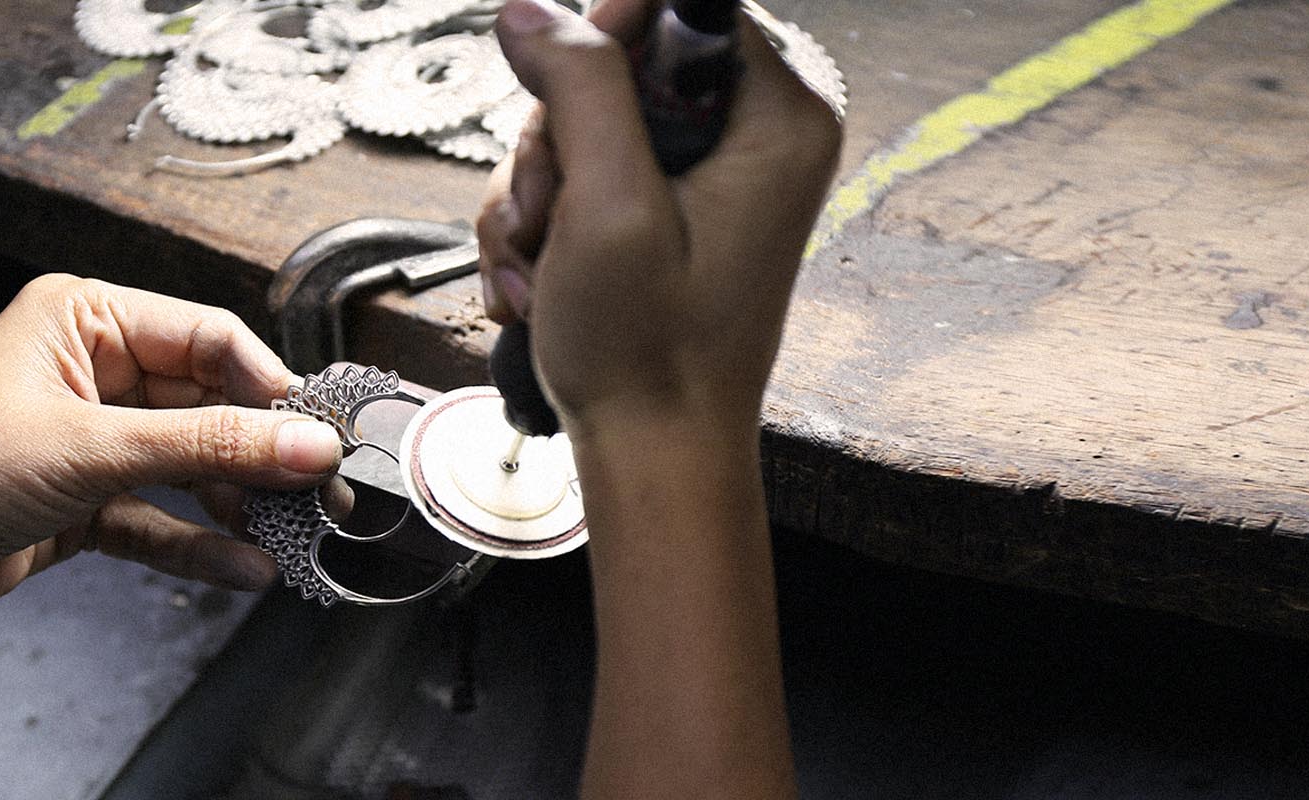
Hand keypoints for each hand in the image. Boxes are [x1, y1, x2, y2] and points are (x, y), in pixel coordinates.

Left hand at [0, 274, 342, 613]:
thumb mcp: (88, 447)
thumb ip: (206, 447)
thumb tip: (302, 444)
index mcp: (89, 321)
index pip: (209, 340)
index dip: (268, 387)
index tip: (316, 434)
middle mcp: (95, 372)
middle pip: (208, 406)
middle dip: (261, 453)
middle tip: (318, 492)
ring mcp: (92, 440)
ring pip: (190, 466)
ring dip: (236, 503)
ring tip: (290, 534)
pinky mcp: (85, 502)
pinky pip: (161, 519)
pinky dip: (198, 545)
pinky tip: (242, 569)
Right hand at [476, 0, 841, 435]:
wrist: (652, 452)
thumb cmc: (650, 351)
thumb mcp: (607, 204)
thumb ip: (581, 87)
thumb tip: (528, 10)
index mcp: (780, 119)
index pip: (686, 8)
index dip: (606, 34)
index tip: (565, 104)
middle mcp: (752, 137)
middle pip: (619, 66)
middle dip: (554, 143)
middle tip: (546, 218)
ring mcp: (705, 178)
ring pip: (584, 124)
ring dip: (535, 194)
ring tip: (534, 270)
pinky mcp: (663, 213)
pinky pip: (581, 175)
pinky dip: (543, 225)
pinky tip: (535, 284)